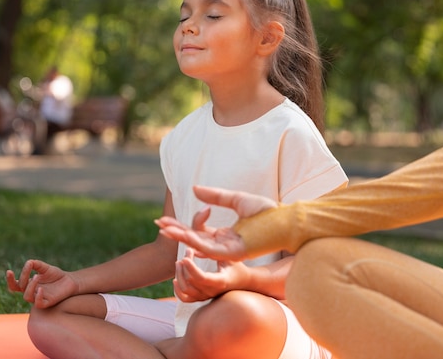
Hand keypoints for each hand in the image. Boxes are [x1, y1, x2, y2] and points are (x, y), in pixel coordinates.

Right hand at [6, 259, 78, 307]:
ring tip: (37, 276)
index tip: (9, 271)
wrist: (70, 281)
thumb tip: (28, 262)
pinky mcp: (47, 303)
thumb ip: (36, 264)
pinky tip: (41, 288)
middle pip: (20, 289)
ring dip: (30, 286)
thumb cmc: (56, 275)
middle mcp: (31, 292)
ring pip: (27, 297)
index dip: (10, 280)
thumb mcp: (45, 268)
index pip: (15, 285)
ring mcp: (38, 298)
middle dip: (23, 278)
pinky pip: (38, 303)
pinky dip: (38, 296)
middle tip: (30, 268)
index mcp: (29, 285)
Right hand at [157, 185, 276, 260]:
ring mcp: (228, 249)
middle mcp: (224, 244)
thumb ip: (216, 196)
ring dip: (182, 238)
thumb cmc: (267, 212)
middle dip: (176, 232)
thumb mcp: (237, 199)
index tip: (168, 218)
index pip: (199, 232)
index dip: (182, 226)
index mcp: (225, 234)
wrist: (284, 219)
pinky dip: (196, 241)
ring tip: (165, 230)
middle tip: (158, 225)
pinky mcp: (234, 253)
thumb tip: (194, 189)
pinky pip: (210, 249)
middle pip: (195, 239)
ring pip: (199, 245)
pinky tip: (184, 235)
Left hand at [172, 248, 247, 301]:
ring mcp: (206, 296)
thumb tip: (195, 248)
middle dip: (184, 266)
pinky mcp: (202, 298)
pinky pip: (185, 299)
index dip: (191, 268)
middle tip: (186, 252)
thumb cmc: (237, 266)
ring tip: (180, 262)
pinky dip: (177, 291)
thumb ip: (213, 253)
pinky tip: (176, 280)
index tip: (186, 256)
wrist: (244, 282)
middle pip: (190, 282)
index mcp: (220, 281)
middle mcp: (212, 291)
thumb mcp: (229, 257)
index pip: (201, 278)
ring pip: (185, 290)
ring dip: (179, 275)